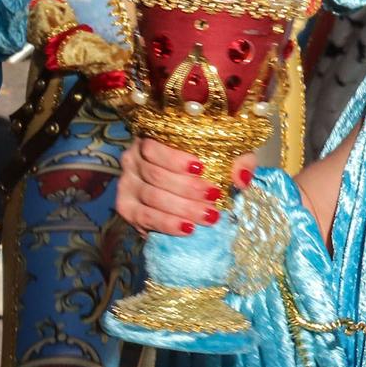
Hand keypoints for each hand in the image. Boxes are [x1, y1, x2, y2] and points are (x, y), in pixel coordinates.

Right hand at [114, 137, 255, 236]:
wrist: (187, 189)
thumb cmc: (205, 164)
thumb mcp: (225, 155)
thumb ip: (238, 161)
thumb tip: (240, 178)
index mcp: (151, 138)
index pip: (154, 147)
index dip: (175, 159)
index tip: (200, 168)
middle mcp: (132, 159)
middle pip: (156, 175)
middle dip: (187, 189)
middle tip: (214, 197)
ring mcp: (126, 184)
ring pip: (151, 198)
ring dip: (182, 209)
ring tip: (209, 216)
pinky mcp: (126, 208)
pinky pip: (144, 217)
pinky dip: (167, 224)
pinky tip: (188, 228)